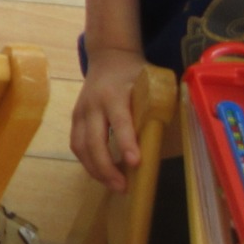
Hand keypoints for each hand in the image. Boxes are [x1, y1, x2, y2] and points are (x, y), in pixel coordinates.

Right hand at [72, 45, 144, 191]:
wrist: (108, 57)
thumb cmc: (135, 74)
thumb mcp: (150, 85)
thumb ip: (155, 109)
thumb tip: (168, 142)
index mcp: (114, 95)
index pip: (120, 122)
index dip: (127, 143)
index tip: (135, 163)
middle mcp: (93, 104)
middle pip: (93, 140)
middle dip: (107, 166)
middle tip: (123, 187)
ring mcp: (80, 111)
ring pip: (80, 146)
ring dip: (95, 169)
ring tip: (112, 185)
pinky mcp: (75, 118)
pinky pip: (77, 144)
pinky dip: (87, 162)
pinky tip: (101, 173)